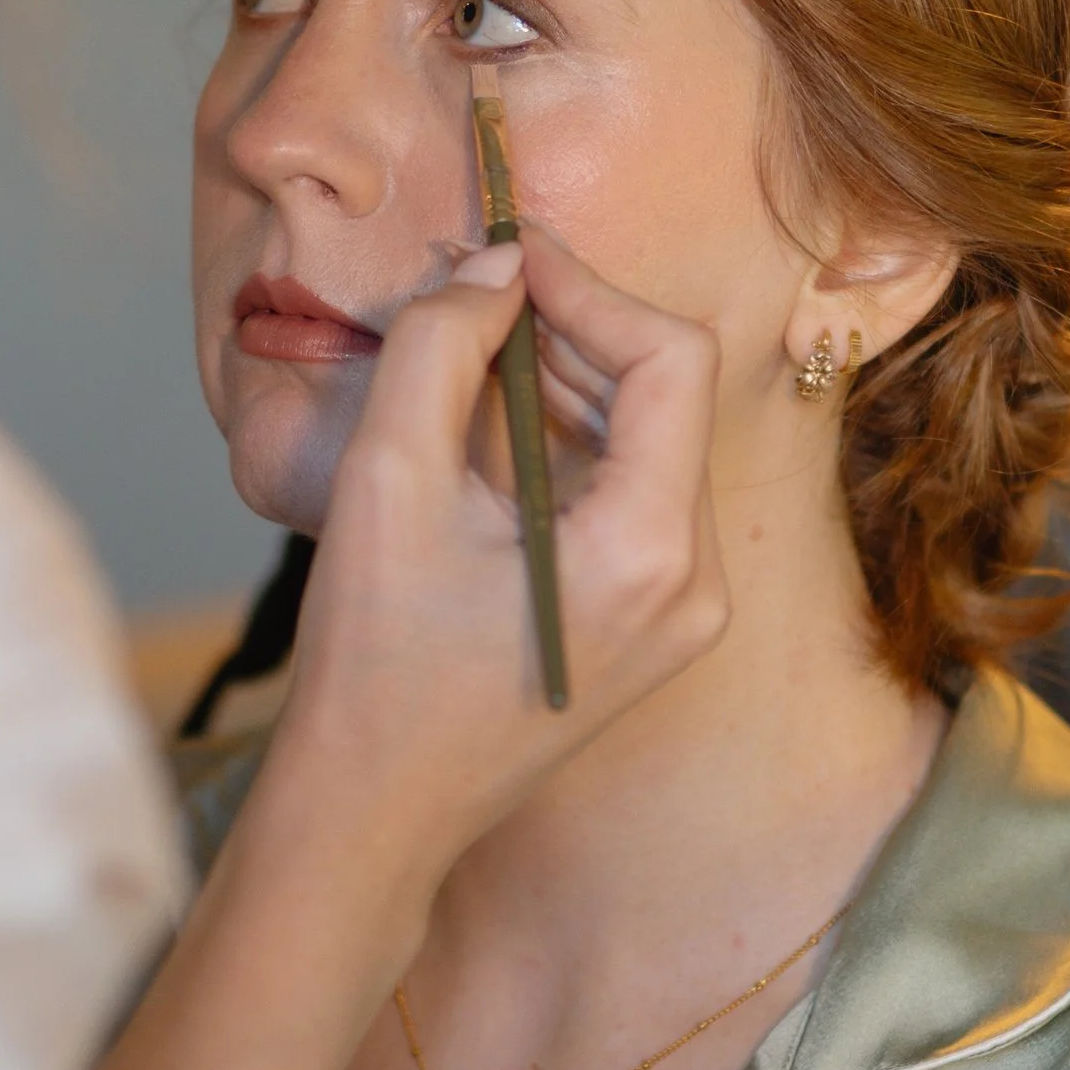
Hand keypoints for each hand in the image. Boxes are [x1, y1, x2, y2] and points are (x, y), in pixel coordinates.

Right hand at [270, 223, 727, 879]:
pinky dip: (570, 443)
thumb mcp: (386, 480)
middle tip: (476, 291)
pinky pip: (634, 495)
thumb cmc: (372, 664)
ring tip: (471, 350)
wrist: (372, 810)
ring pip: (652, 441)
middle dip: (574, 329)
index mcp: (652, 554)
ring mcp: (683, 612)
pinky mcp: (652, 625)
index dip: (591, 288)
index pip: (673, 360)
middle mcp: (697, 586)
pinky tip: (491, 424)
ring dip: (567, 382)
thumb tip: (497, 262)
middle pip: (670, 398)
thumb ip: (441, 347)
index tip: (506, 259)